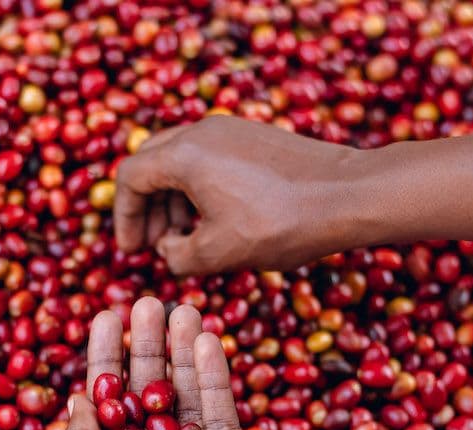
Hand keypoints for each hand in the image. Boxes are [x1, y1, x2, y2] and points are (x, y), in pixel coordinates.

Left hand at [51, 297, 267, 429]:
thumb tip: (79, 398)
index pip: (102, 402)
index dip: (104, 358)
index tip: (107, 314)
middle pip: (145, 392)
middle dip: (145, 346)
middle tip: (148, 300)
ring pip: (186, 397)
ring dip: (181, 351)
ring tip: (182, 307)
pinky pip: (220, 416)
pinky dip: (214, 377)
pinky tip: (207, 339)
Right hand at [114, 115, 367, 274]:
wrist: (348, 194)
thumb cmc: (281, 224)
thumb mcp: (218, 254)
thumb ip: (176, 256)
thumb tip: (167, 250)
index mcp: (183, 154)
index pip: (130, 178)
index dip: (124, 218)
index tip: (132, 251)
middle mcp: (202, 131)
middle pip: (152, 162)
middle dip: (146, 206)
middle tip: (153, 244)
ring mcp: (231, 129)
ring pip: (181, 160)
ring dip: (173, 199)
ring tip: (184, 239)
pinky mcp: (254, 137)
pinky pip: (210, 158)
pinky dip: (200, 188)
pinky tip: (216, 220)